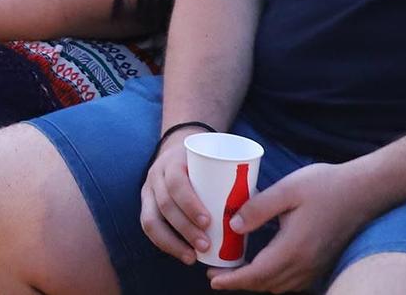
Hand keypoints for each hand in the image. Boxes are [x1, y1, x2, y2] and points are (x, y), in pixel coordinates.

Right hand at [139, 123, 218, 263]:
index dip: (190, 203)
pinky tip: (182, 255)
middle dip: (185, 228)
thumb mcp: (214, 161)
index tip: (209, 222)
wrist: (178, 149)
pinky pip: (148, 226)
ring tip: (193, 257)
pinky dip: (164, 243)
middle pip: (165, 204)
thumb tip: (260, 209)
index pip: (176, 182)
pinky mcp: (146, 204)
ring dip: (173, 241)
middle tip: (206, 245)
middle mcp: (156, 176)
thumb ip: (231, 180)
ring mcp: (148, 190)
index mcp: (173, 162)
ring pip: (152, 218)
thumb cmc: (205, 161)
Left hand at [206, 162, 378, 291]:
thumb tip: (233, 225)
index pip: (258, 274)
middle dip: (240, 282)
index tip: (213, 280)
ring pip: (280, 286)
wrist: (363, 191)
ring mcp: (315, 267)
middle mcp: (305, 265)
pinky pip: (293, 281)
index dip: (234, 280)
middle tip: (217, 274)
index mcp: (294, 249)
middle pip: (266, 284)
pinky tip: (264, 265)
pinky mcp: (321, 263)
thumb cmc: (325, 186)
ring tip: (237, 270)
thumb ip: (258, 208)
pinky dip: (274, 279)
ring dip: (257, 282)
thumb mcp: (286, 190)